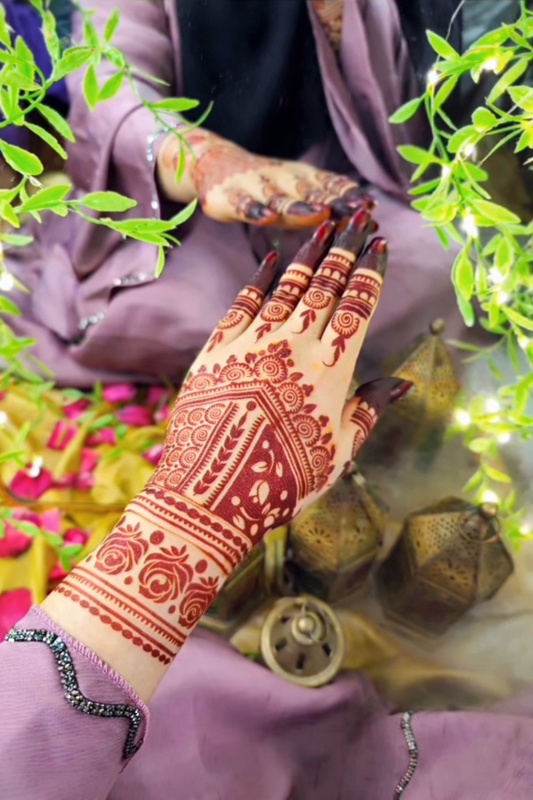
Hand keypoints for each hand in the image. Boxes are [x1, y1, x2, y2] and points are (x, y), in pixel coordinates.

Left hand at [42, 213, 410, 700]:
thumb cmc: (283, 480)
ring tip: (322, 225)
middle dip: (345, 249)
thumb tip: (402, 382)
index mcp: (331, 369)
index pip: (357, 307)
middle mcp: (294, 345)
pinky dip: (259, 277)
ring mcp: (253, 342)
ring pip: (287, 286)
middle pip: (325, 285)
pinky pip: (243, 302)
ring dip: (307, 254)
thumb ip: (369, 410)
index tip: (380, 245)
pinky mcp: (218, 348)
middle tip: (358, 216)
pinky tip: (270, 259)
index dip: (370, 273)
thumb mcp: (338, 452)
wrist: (212, 490)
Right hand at [157, 128, 374, 227]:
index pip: (330, 187)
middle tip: (357, 211)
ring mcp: (255, 188)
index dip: (349, 196)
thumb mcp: (299, 192)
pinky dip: (254, 210)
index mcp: (302, 180)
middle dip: (336, 202)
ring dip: (300, 207)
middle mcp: (282, 180)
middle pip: (312, 193)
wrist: (213, 162)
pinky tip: (265, 218)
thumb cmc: (266, 187)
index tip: (371, 207)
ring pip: (280, 199)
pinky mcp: (229, 197)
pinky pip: (243, 205)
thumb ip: (331, 206)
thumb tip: (374, 225)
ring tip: (319, 214)